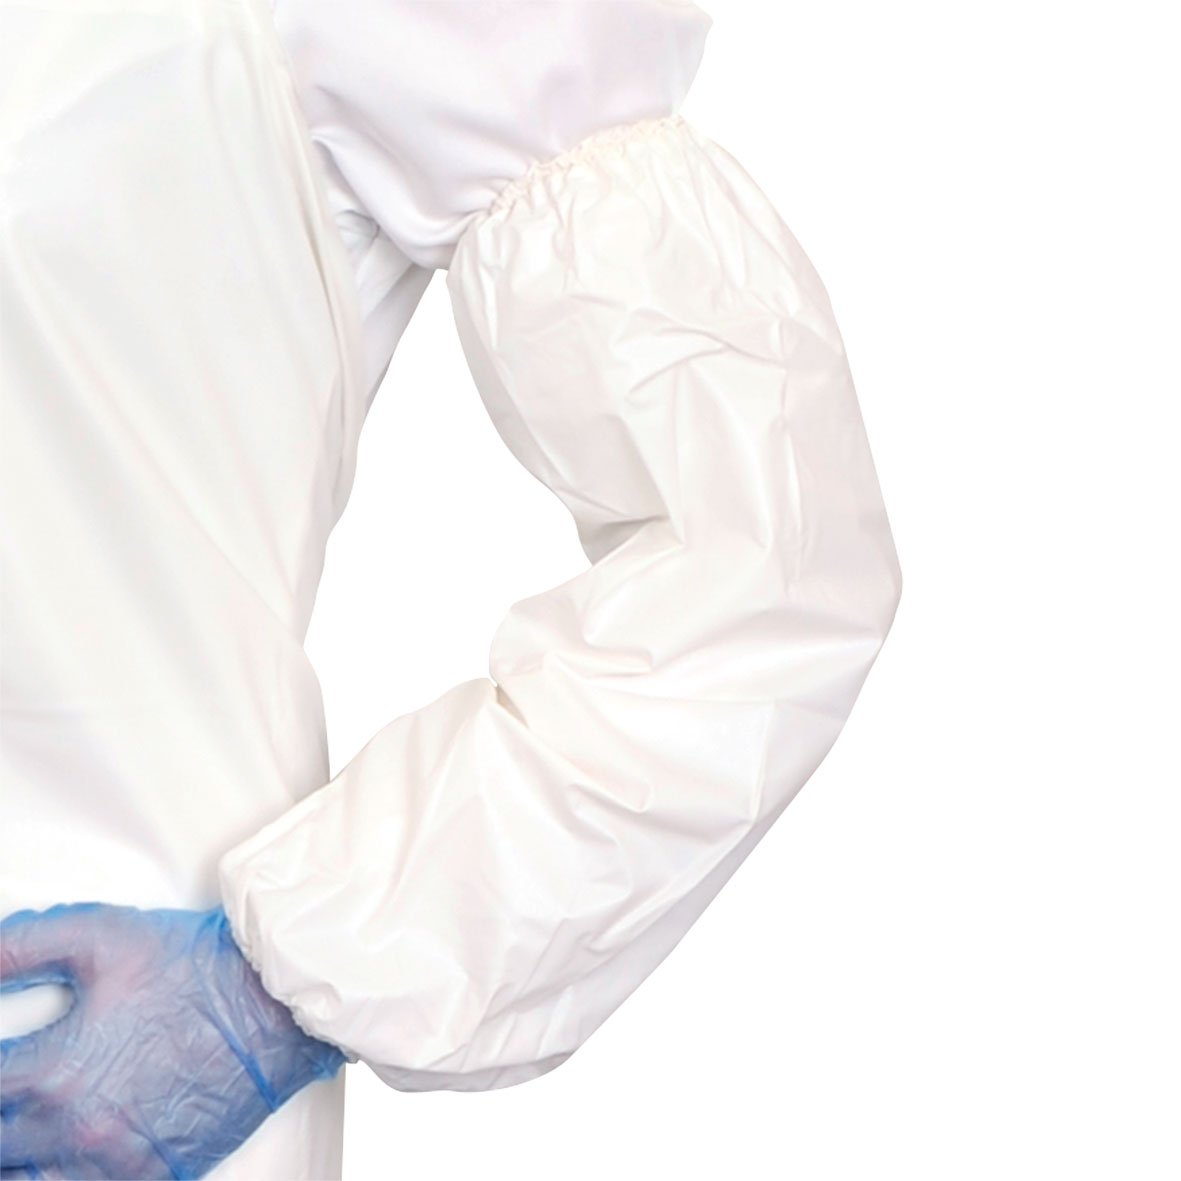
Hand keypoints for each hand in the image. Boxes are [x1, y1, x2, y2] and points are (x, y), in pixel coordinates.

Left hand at [0, 902, 345, 1178]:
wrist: (276, 1001)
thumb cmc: (197, 967)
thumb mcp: (100, 934)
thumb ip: (20, 948)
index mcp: (54, 1072)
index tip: (0, 1061)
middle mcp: (76, 1130)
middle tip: (15, 1088)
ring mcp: (115, 1165)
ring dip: (16, 1159)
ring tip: (25, 1130)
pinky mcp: (153, 1178)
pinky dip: (59, 1175)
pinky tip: (60, 1157)